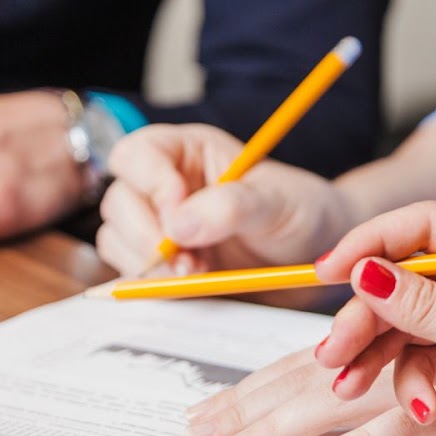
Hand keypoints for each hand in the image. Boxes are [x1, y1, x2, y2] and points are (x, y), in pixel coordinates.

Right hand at [97, 123, 356, 275]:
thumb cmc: (301, 213)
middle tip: (189, 262)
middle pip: (120, 201)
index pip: (138, 154)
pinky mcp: (163, 265)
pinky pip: (133, 274)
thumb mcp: (276, 202)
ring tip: (200, 272)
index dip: (150, 183)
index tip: (179, 215)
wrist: (317, 258)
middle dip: (148, 235)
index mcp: (187, 151)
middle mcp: (164, 185)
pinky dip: (154, 284)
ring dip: (151, 264)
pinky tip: (194, 284)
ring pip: (119, 239)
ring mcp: (160, 227)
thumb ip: (231, 206)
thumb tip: (178, 224)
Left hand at [185, 350, 435, 435]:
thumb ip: (387, 404)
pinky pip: (410, 423)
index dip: (255, 392)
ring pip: (351, 392)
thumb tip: (319, 428)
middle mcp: (407, 353)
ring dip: (294, 420)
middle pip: (312, 376)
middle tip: (198, 435)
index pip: (306, 369)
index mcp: (393, 348)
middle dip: (252, 406)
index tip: (209, 421)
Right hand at [304, 202, 435, 435]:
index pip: (425, 226)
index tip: (331, 269)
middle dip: (366, 317)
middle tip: (335, 351)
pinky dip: (407, 384)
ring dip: (374, 355)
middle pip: (403, 280)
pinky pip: (416, 360)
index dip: (372, 243)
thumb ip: (424, 306)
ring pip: (402, 324)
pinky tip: (419, 408)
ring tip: (349, 386)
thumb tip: (365, 272)